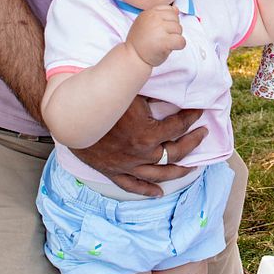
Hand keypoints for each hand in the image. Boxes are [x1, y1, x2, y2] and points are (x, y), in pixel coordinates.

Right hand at [71, 98, 208, 195]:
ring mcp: (128, 166)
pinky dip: (146, 190)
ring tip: (192, 168)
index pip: (178, 126)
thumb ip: (152, 90)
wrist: (70, 118)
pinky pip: (133, 186)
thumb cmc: (100, 100)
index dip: (192, 117)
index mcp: (148, 135)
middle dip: (192, 143)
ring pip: (159, 174)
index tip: (200, 111)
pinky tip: (158, 193)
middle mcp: (142, 155)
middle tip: (203, 135)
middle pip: (175, 153)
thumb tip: (171, 81)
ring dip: (178, 171)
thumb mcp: (130, 90)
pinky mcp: (113, 172)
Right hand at [127, 5, 183, 66]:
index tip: (161, 29)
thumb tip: (176, 9)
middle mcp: (154, 18)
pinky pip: (181, 41)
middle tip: (162, 37)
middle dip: (173, 29)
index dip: (169, 20)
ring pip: (179, 29)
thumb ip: (161, 15)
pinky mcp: (163, 41)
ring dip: (175, 37)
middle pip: (176, 19)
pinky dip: (179, 45)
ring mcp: (159, 29)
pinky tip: (170, 48)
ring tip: (164, 42)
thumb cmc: (141, 41)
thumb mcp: (147, 22)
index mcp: (149, 12)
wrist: (133, 57)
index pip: (169, 9)